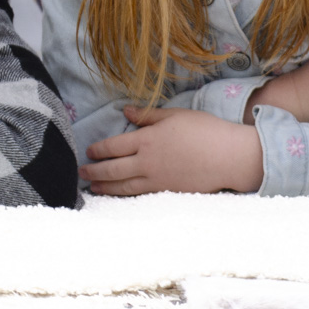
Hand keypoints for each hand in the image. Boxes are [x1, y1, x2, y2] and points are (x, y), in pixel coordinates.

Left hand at [81, 107, 263, 195]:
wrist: (228, 156)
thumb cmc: (205, 130)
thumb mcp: (175, 115)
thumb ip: (148, 115)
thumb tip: (127, 112)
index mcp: (147, 139)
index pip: (114, 146)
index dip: (99, 149)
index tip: (89, 151)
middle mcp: (147, 161)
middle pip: (112, 169)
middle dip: (94, 172)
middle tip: (81, 173)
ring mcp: (156, 180)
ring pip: (122, 186)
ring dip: (105, 187)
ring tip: (93, 188)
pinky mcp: (166, 191)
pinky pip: (138, 195)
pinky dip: (123, 196)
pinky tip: (118, 195)